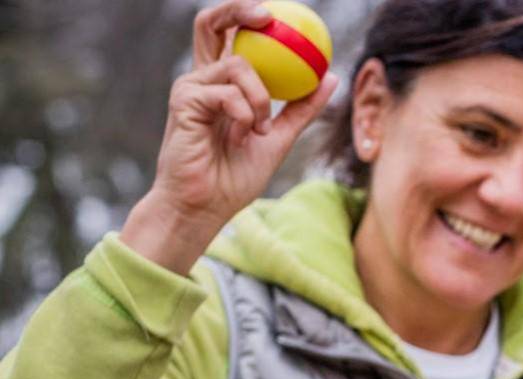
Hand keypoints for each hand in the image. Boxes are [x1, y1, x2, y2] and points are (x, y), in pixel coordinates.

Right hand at [120, 0, 337, 273]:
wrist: (205, 207)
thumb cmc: (235, 178)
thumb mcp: (279, 139)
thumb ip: (300, 110)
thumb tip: (330, 78)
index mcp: (222, 85)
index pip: (231, 37)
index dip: (249, 17)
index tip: (279, 16)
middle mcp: (203, 79)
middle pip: (212, 24)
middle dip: (237, 10)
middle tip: (266, 14)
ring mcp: (191, 87)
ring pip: (237, 64)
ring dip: (261, 97)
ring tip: (259, 128)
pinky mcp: (184, 101)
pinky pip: (228, 92)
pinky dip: (246, 111)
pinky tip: (246, 132)